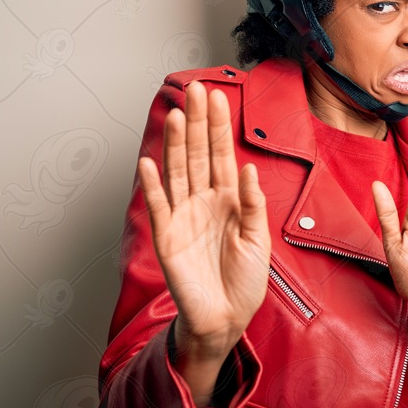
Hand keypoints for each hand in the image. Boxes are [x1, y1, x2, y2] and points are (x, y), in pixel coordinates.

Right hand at [137, 82, 270, 364]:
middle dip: (197, 122)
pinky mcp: (167, 236)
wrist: (225, 318)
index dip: (219, 126)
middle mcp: (204, 201)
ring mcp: (184, 215)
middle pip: (197, 153)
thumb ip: (254, 205)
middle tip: (195, 90)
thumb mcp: (260, 241)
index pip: (222, 154)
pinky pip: (158, 205)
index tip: (218, 96)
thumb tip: (250, 169)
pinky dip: (152, 184)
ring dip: (175, 143)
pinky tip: (148, 161)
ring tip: (176, 115)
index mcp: (230, 200)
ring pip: (178, 170)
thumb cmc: (245, 282)